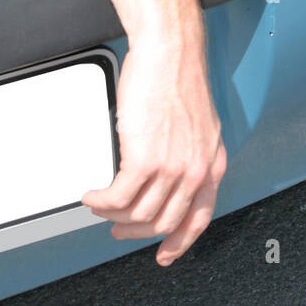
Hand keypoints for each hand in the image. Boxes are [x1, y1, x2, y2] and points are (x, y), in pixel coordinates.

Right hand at [83, 0, 226, 265]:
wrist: (170, 51)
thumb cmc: (178, 77)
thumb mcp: (197, 123)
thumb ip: (189, 152)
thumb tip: (170, 175)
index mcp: (212, 162)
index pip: (199, 217)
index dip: (179, 241)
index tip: (164, 254)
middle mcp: (196, 169)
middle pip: (164, 222)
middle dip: (136, 232)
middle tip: (119, 230)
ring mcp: (172, 167)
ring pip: (138, 214)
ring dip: (114, 217)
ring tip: (100, 207)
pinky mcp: (145, 158)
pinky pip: (118, 198)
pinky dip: (100, 203)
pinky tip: (92, 196)